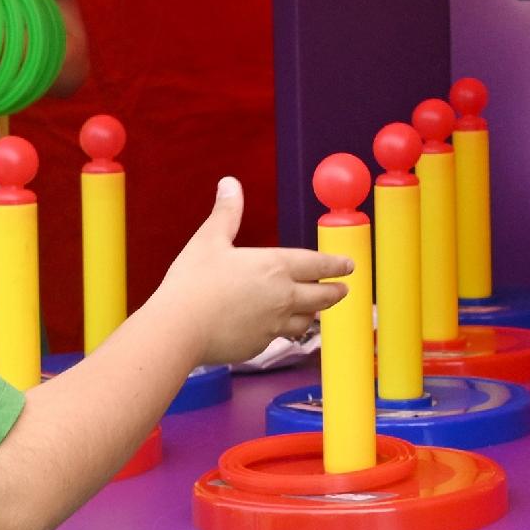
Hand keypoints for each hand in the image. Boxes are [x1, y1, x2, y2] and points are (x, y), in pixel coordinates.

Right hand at [151, 177, 351, 369]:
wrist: (180, 328)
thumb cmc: (194, 282)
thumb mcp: (209, 240)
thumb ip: (226, 213)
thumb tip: (230, 183)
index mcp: (275, 267)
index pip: (317, 265)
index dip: (336, 265)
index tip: (350, 265)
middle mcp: (282, 297)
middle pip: (321, 297)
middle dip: (335, 292)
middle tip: (344, 289)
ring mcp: (273, 325)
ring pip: (305, 321)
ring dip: (313, 313)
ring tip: (315, 310)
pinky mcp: (259, 346)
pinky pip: (280, 337)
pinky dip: (284, 331)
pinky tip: (277, 329)